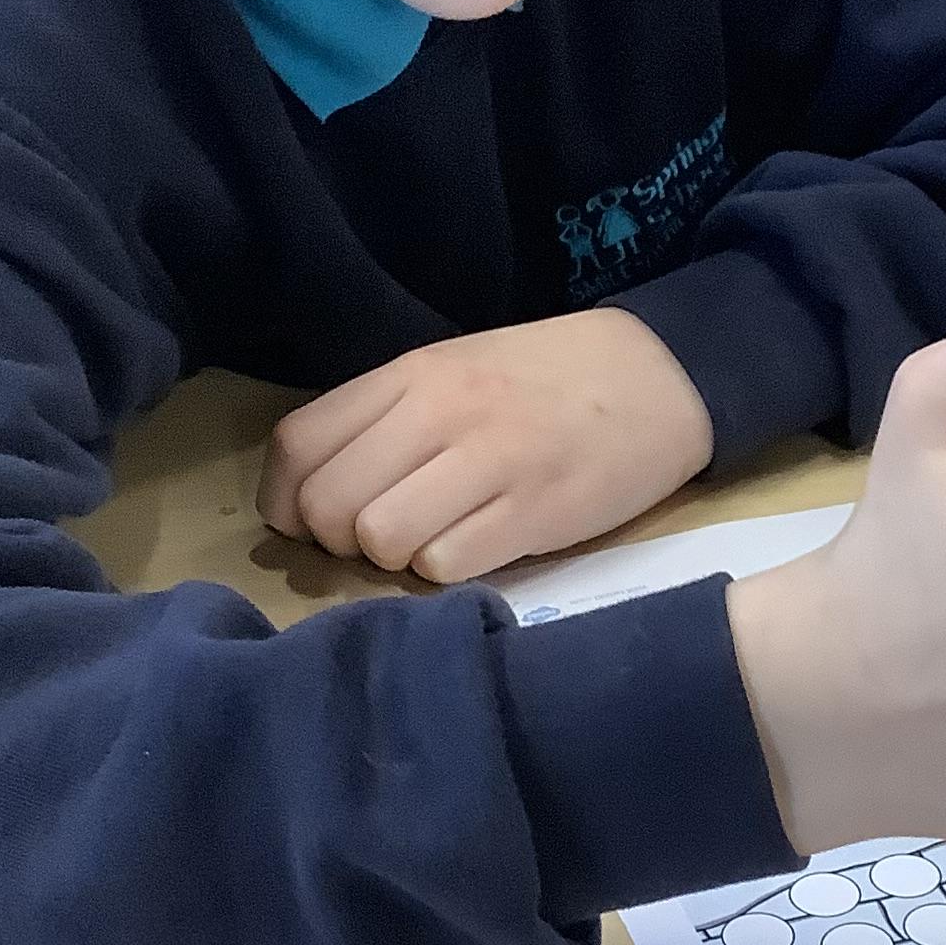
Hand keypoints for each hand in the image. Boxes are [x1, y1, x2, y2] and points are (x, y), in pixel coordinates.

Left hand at [258, 310, 716, 582]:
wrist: (659, 375)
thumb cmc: (545, 379)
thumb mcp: (454, 370)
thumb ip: (384, 420)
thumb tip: (313, 495)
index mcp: (411, 374)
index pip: (297, 446)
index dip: (286, 501)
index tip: (312, 522)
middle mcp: (440, 412)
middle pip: (329, 503)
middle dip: (338, 541)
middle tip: (377, 539)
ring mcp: (490, 462)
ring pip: (380, 539)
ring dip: (392, 561)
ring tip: (429, 543)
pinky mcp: (536, 513)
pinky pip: (445, 566)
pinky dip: (445, 574)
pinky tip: (473, 551)